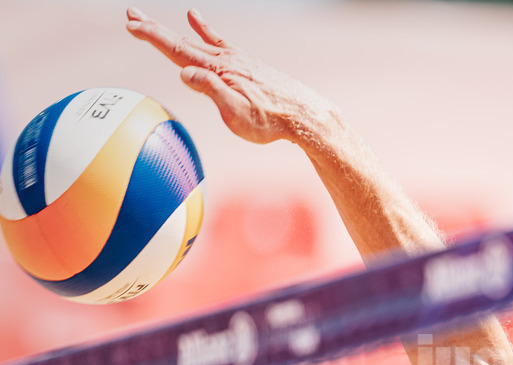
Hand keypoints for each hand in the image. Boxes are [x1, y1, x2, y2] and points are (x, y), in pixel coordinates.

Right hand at [125, 7, 330, 145]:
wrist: (304, 115)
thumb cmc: (271, 122)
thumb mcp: (237, 114)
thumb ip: (211, 91)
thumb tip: (185, 73)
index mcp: (218, 71)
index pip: (177, 50)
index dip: (152, 36)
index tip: (131, 25)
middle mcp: (225, 59)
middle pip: (182, 41)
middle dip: (154, 29)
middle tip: (130, 16)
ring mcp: (237, 60)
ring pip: (197, 41)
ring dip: (171, 29)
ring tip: (149, 19)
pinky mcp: (247, 64)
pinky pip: (220, 42)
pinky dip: (205, 30)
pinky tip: (196, 18)